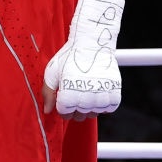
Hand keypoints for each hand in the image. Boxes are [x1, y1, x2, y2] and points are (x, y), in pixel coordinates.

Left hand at [43, 0, 123, 119]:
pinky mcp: (115, 94)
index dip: (62, 107)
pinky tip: (96, 91)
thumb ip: (47, 93)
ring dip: (89, 106)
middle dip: (74, 108)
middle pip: (79, 117)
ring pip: (94, 114)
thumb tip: (47, 111)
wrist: (92, 43)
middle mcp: (86, 100)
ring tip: (85, 89)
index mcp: (68, 96)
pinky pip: (108, 109)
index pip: (64, 114)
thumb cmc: (69, 57)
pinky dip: (103, 104)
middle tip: (74, 92)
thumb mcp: (52, 72)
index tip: (63, 96)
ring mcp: (102, 98)